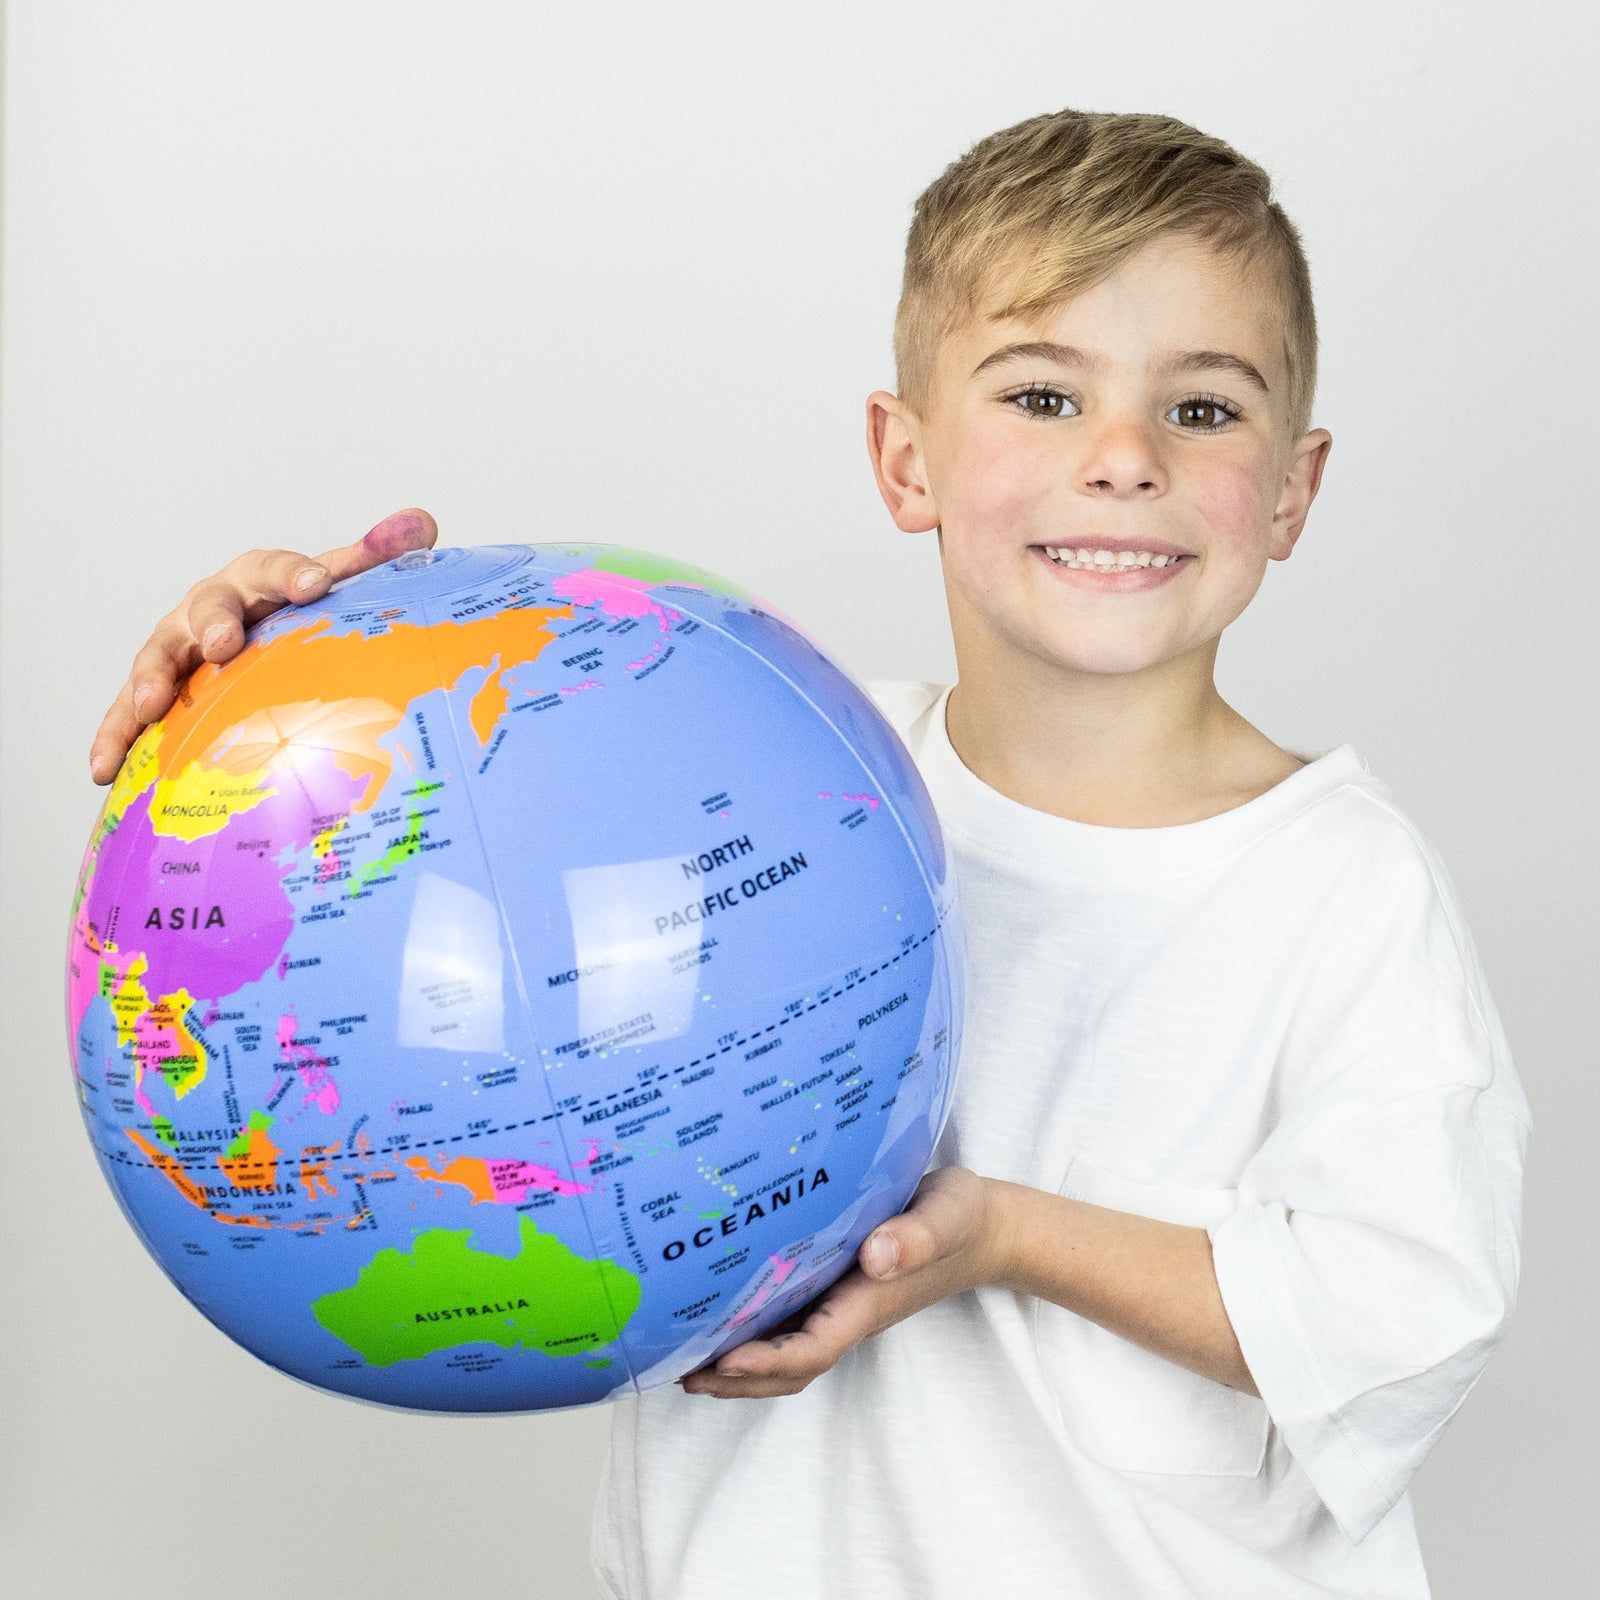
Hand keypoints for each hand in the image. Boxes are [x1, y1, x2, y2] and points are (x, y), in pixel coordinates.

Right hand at [88, 508, 438, 782]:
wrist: (253, 635)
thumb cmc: (296, 612)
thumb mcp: (337, 586)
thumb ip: (375, 559)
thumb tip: (422, 523)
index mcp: (259, 578)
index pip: (276, 568)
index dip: (293, 574)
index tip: (315, 584)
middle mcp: (210, 606)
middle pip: (207, 606)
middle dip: (213, 622)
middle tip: (223, 643)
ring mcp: (178, 647)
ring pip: (158, 656)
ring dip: (152, 678)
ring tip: (152, 703)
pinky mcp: (155, 690)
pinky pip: (127, 711)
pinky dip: (114, 734)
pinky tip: (102, 767)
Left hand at [677, 1166, 1007, 1398]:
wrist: (983, 1224)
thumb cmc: (962, 1218)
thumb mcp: (945, 1217)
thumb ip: (916, 1236)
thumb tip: (876, 1256)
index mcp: (869, 1304)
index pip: (812, 1349)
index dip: (767, 1362)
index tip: (724, 1360)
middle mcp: (850, 1313)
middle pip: (789, 1366)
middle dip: (736, 1378)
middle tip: (679, 1373)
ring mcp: (843, 1305)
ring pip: (786, 1351)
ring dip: (738, 1365)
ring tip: (684, 1359)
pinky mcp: (837, 1286)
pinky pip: (790, 1322)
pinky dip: (753, 1333)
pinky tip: (719, 1317)